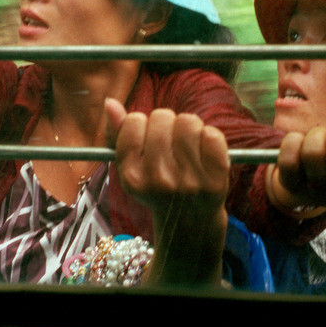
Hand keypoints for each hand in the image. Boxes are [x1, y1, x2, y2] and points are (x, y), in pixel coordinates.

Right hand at [106, 98, 229, 284]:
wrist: (190, 223)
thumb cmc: (158, 187)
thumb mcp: (133, 167)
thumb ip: (119, 134)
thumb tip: (110, 103)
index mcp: (132, 177)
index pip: (135, 122)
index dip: (143, 125)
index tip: (147, 140)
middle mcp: (158, 180)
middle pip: (162, 117)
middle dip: (167, 125)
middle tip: (171, 145)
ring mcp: (188, 181)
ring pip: (188, 121)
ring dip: (189, 129)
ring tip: (188, 148)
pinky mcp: (215, 180)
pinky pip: (212, 134)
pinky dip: (209, 139)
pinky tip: (204, 154)